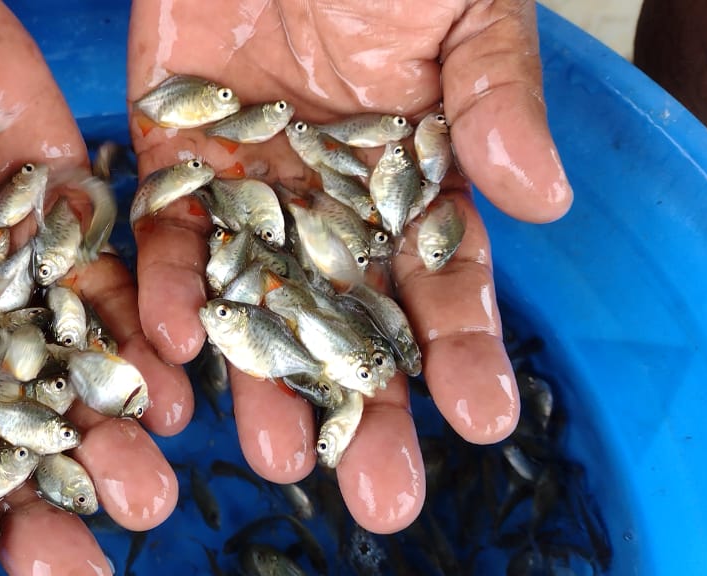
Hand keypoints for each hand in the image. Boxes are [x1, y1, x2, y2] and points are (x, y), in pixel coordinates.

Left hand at [127, 0, 571, 532]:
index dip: (464, 348)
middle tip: (377, 494)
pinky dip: (166, 292)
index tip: (485, 418)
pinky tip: (175, 349)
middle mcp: (328, 201)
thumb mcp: (466, 12)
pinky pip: (165, 240)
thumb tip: (541, 200)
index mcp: (411, 175)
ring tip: (273, 454)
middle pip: (348, 318)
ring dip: (261, 377)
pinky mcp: (169, 162)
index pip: (442, 277)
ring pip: (253, 299)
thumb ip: (497, 99)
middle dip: (364, 403)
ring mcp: (246, 189)